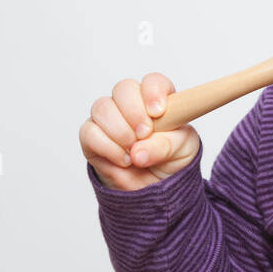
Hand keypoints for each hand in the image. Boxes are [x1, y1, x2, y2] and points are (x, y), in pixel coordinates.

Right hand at [79, 73, 199, 190]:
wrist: (153, 189)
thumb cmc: (171, 161)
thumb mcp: (182, 152)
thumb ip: (166, 146)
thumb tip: (138, 152)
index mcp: (158, 101)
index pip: (153, 82)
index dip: (153, 91)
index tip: (157, 111)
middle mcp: (132, 105)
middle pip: (123, 88)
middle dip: (134, 112)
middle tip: (144, 134)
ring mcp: (110, 119)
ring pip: (102, 108)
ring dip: (120, 132)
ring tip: (135, 154)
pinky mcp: (92, 137)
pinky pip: (89, 132)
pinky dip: (107, 147)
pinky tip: (123, 160)